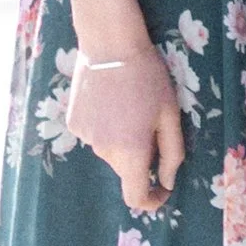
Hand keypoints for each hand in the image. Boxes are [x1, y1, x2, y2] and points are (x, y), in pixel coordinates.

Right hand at [66, 42, 183, 214]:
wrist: (110, 46)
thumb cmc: (149, 79)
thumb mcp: (170, 116)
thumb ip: (172, 154)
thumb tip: (167, 182)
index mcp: (132, 152)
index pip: (135, 197)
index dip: (151, 200)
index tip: (163, 190)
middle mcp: (104, 151)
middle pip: (126, 170)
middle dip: (142, 159)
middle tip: (153, 125)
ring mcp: (85, 137)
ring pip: (111, 152)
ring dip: (124, 141)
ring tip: (132, 106)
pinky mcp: (73, 124)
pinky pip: (96, 136)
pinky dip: (107, 127)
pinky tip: (112, 101)